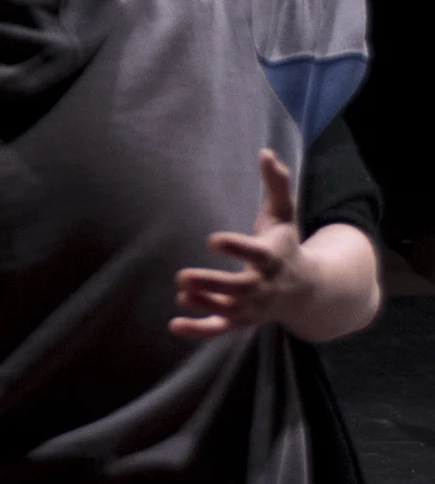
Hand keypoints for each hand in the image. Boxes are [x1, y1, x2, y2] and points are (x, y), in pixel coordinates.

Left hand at [170, 150, 308, 339]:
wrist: (309, 290)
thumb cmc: (287, 246)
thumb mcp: (284, 215)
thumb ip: (276, 185)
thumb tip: (266, 153)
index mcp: (273, 257)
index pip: (256, 253)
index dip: (235, 247)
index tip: (212, 239)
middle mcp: (264, 285)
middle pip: (240, 288)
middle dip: (212, 283)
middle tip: (182, 276)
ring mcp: (253, 306)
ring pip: (229, 309)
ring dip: (204, 303)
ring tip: (180, 292)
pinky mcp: (242, 320)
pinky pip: (220, 329)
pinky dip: (199, 330)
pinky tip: (173, 325)